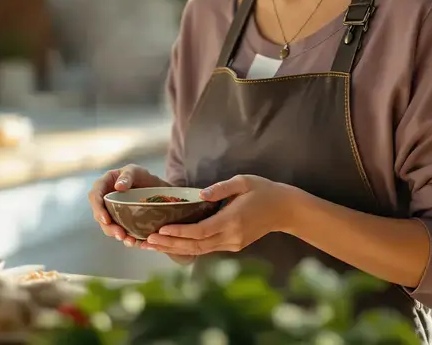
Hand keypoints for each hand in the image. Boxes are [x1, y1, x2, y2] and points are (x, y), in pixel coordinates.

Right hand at [88, 164, 168, 246]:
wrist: (156, 189)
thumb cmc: (142, 177)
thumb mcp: (136, 171)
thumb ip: (127, 176)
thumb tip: (117, 186)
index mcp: (104, 185)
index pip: (94, 196)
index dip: (97, 208)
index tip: (106, 219)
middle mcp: (105, 200)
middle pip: (100, 215)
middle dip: (108, 227)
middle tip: (120, 234)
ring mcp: (112, 213)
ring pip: (108, 226)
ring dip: (116, 235)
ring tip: (129, 240)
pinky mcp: (120, 222)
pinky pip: (120, 232)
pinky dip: (126, 238)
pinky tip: (134, 241)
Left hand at [141, 175, 291, 254]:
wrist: (285, 210)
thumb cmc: (263, 191)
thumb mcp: (243, 182)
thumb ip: (221, 188)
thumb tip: (200, 195)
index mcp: (231, 221)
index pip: (199, 231)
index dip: (178, 233)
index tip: (159, 230)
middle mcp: (230, 237)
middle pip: (195, 246)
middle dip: (169, 245)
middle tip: (146, 242)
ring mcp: (232, 244)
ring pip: (199, 251)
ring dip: (175, 249)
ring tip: (153, 245)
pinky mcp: (233, 245)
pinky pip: (207, 248)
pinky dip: (188, 247)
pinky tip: (172, 244)